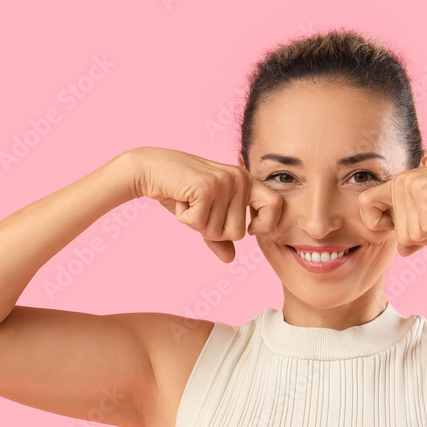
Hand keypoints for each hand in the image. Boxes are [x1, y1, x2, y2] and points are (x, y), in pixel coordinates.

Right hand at [130, 147, 281, 262]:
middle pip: (238, 233)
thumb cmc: (180, 191)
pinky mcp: (206, 187)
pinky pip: (199, 224)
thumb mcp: (205, 214)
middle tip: (198, 208)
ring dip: (197, 224)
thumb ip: (219, 236)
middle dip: (213, 230)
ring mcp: (224, 181)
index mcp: (246, 180)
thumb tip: (231, 259)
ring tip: (188, 201)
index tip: (250, 228)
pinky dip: (184, 218)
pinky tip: (180, 199)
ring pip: (217, 231)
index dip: (265, 224)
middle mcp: (239, 178)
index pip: (275, 205)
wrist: (150, 168)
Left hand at [357, 153, 426, 255]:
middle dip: (426, 235)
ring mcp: (409, 184)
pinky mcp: (423, 188)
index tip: (402, 224)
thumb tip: (402, 251)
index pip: (365, 205)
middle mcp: (399, 182)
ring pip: (414, 234)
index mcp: (397, 187)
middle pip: (400, 236)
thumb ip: (418, 234)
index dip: (376, 223)